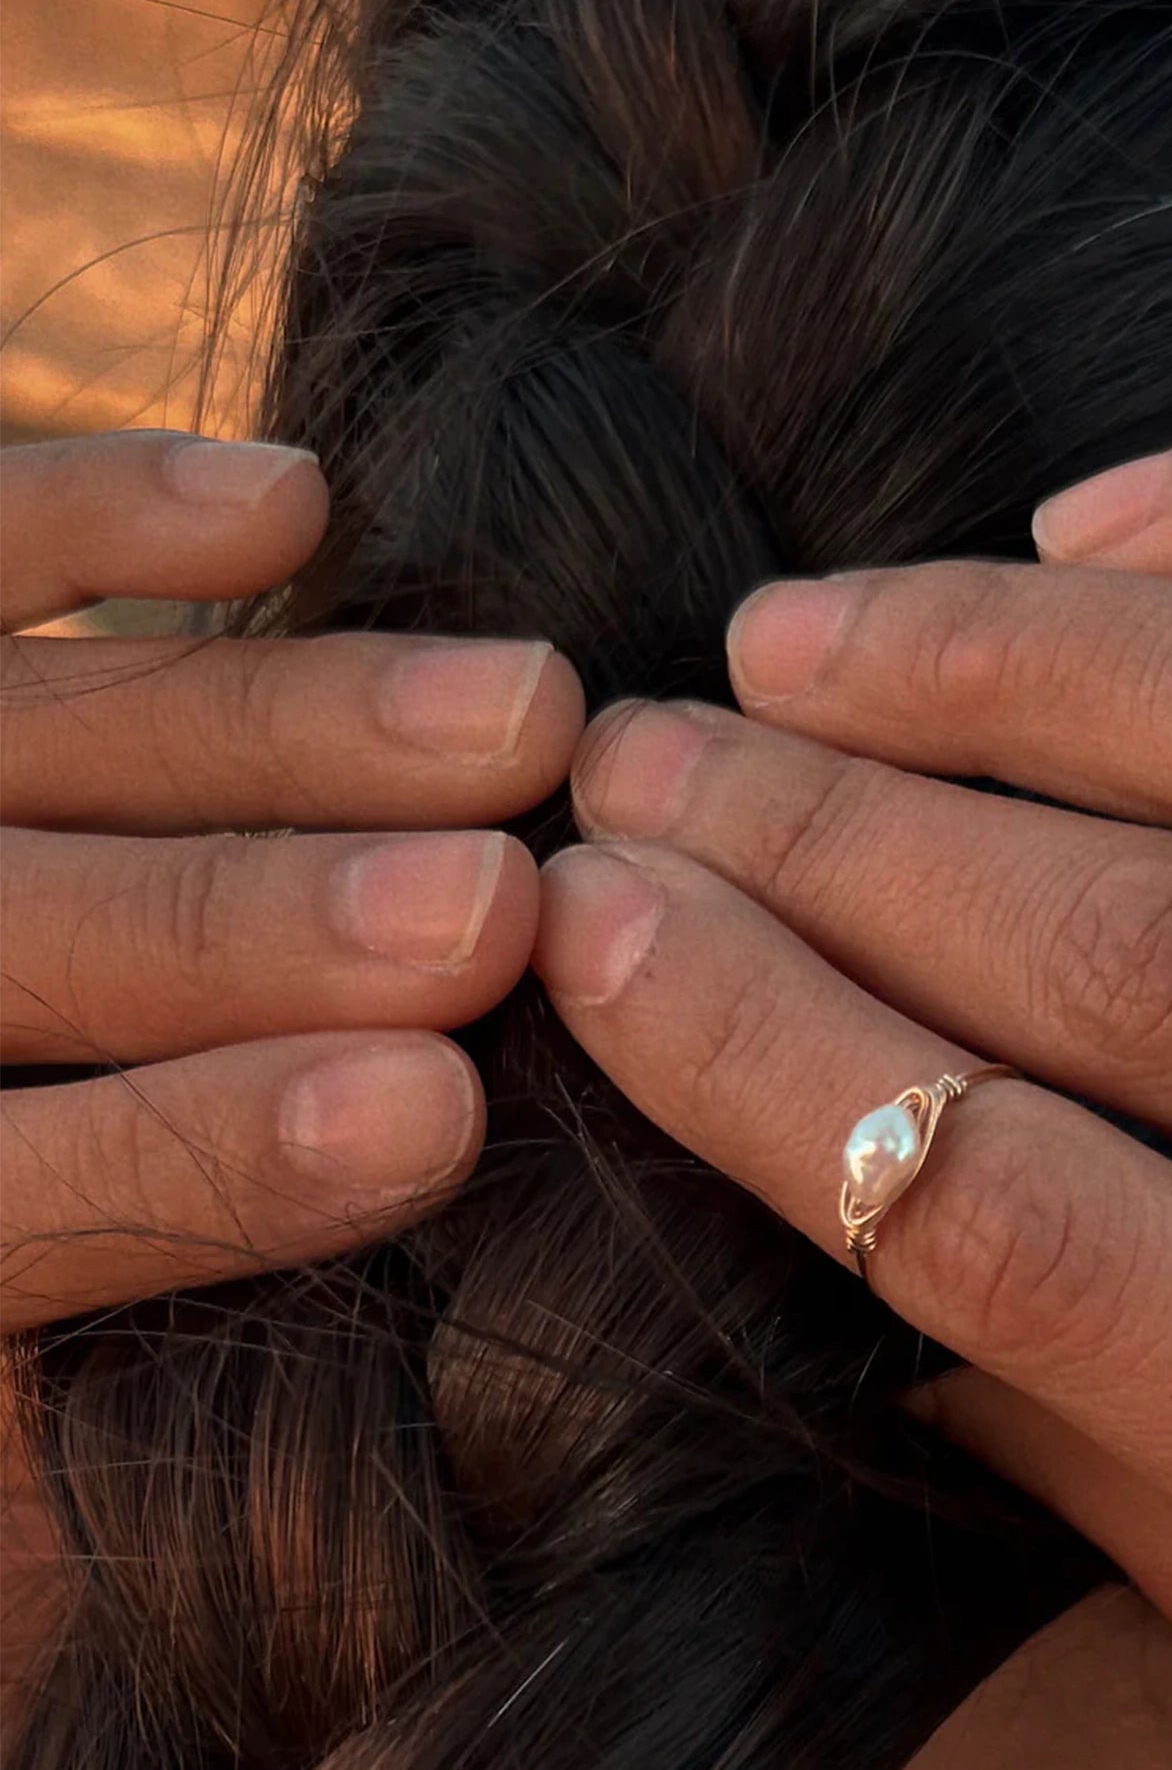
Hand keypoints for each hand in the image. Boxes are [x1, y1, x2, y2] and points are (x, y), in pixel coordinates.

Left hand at [0, 430, 582, 1326]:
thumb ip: (119, 1262)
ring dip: (283, 716)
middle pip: (13, 936)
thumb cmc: (4, 1220)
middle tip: (499, 907)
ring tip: (522, 706)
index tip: (435, 1120)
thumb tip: (392, 1214)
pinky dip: (110, 511)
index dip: (194, 1156)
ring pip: (31, 728)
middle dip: (262, 921)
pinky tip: (302, 508)